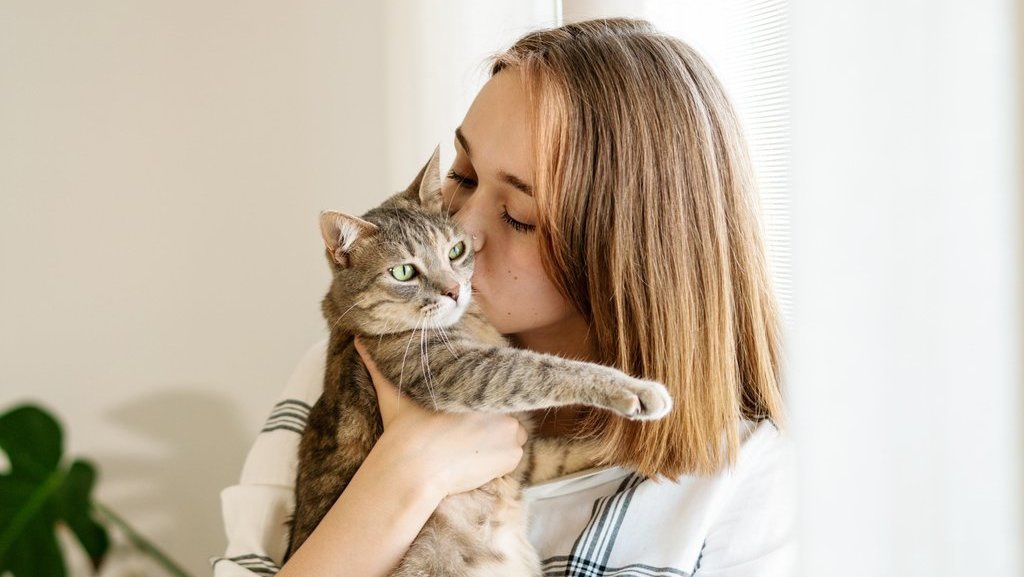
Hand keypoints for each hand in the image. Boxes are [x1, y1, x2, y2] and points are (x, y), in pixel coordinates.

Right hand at [354, 337, 527, 495]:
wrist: (413, 470)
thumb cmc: (405, 430)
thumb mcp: (392, 392)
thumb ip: (380, 366)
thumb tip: (358, 339)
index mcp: (475, 385)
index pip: (492, 386)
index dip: (481, 401)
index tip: (466, 413)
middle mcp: (499, 403)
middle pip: (502, 411)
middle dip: (489, 421)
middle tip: (464, 434)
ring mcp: (510, 430)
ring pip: (510, 435)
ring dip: (498, 441)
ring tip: (469, 449)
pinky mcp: (512, 457)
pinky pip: (513, 458)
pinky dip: (500, 462)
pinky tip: (475, 462)